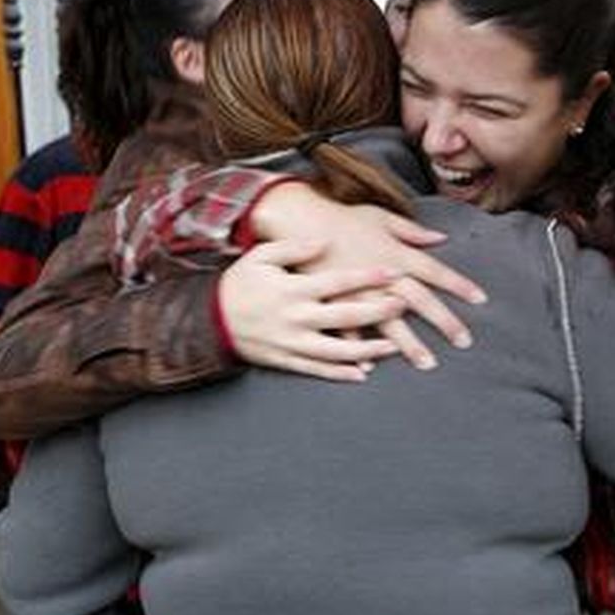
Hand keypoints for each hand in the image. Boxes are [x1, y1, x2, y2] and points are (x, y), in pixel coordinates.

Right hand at [219, 239, 410, 379]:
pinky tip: (362, 373)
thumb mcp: (261, 256)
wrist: (211, 318)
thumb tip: (323, 241)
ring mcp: (292, 343)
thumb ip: (294, 247)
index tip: (391, 271)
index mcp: (292, 288)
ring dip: (367, 349)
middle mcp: (296, 317)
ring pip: (337, 350)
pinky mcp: (287, 361)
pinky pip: (318, 370)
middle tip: (403, 304)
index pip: (337, 281)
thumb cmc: (241, 283)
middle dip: (378, 311)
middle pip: (345, 316)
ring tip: (392, 346)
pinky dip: (341, 373)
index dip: (367, 277)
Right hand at [248, 184, 486, 367]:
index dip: (459, 284)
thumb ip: (411, 230)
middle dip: (443, 321)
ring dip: (409, 344)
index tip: (481, 299)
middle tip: (464, 341)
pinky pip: (348, 331)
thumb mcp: (379, 216)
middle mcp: (381, 276)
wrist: (299, 221)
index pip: (434, 271)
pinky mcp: (335, 304)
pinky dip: (359, 347)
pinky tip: (371, 367)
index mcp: (395, 253)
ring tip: (426, 363)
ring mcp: (359, 292)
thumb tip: (440, 238)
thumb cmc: (342, 218)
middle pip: (418, 301)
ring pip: (388, 323)